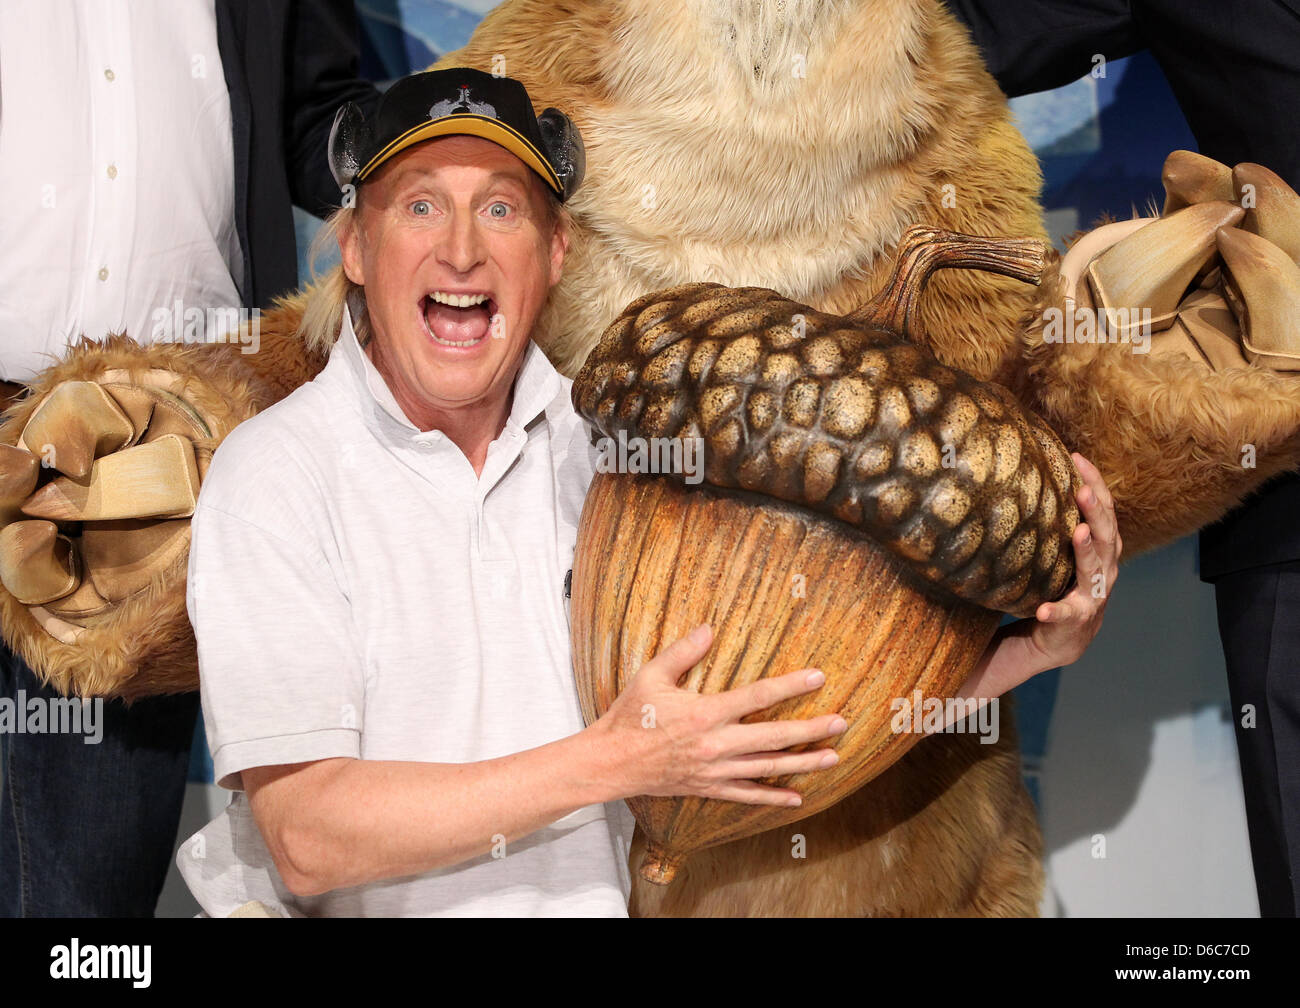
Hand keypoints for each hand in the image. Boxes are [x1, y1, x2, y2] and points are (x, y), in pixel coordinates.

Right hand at [593, 625, 846, 806]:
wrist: (611, 762)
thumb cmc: (630, 716)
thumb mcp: (651, 676)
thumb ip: (682, 652)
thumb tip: (709, 628)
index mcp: (704, 713)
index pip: (757, 697)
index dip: (790, 686)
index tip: (817, 677)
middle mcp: (715, 744)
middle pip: (773, 737)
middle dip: (810, 730)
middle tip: (841, 723)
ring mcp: (714, 770)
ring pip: (767, 768)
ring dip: (802, 763)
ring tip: (832, 758)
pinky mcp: (708, 787)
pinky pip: (746, 794)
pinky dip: (772, 797)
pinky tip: (796, 798)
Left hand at [1024, 452, 1121, 669]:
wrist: (1062, 638)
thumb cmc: (1062, 585)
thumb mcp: (1065, 553)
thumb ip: (1059, 524)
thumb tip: (1033, 476)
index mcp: (1102, 550)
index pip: (1105, 511)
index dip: (1097, 484)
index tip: (1078, 458)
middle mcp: (1104, 570)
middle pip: (1107, 536)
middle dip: (1097, 512)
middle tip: (1082, 490)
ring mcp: (1093, 597)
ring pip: (1096, 570)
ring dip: (1088, 552)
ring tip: (1079, 533)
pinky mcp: (1075, 621)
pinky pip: (1067, 615)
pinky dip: (1057, 612)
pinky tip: (1044, 610)